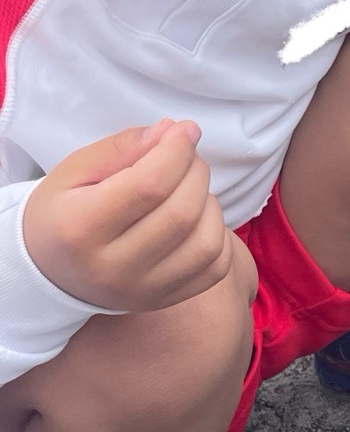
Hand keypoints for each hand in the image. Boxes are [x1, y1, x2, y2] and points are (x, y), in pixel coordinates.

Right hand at [23, 120, 235, 311]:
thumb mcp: (76, 170)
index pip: (150, 185)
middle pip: (182, 212)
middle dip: (195, 171)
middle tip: (185, 157)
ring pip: (205, 242)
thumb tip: (171, 132)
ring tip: (187, 190)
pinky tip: (195, 219)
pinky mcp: (165, 300)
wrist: (49, 271)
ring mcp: (141, 291)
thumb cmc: (65, 211)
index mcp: (81, 228)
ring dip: (209, 203)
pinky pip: (215, 266)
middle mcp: (111, 268)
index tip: (185, 130)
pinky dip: (217, 234)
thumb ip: (123, 147)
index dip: (178, 151)